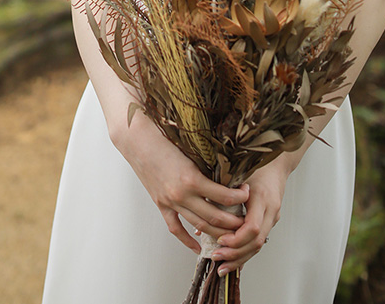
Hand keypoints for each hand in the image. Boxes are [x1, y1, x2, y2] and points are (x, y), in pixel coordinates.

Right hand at [113, 110, 248, 253]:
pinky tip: (198, 247)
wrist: (137, 139)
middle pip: (215, 217)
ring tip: (232, 235)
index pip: (224, 196)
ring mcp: (170, 201)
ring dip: (217, 233)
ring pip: (199, 225)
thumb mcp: (190, 149)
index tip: (248, 193)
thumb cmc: (163, 137)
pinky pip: (176, 228)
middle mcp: (181, 194)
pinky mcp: (161, 204)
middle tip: (246, 221)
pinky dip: (188, 240)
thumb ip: (206, 164)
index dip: (240, 197)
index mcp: (191, 178)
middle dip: (234, 222)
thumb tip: (227, 172)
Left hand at [210, 157, 289, 273]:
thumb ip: (222, 192)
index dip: (236, 237)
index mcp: (262, 197)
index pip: (252, 227)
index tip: (220, 240)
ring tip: (222, 266)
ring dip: (240, 258)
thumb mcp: (237, 173)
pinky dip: (246, 252)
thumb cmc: (254, 164)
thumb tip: (202, 209)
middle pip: (256, 241)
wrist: (276, 162)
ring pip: (259, 245)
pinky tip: (234, 262)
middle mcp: (270, 210)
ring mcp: (273, 217)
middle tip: (217, 257)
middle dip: (235, 253)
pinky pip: (259, 241)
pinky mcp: (271, 221)